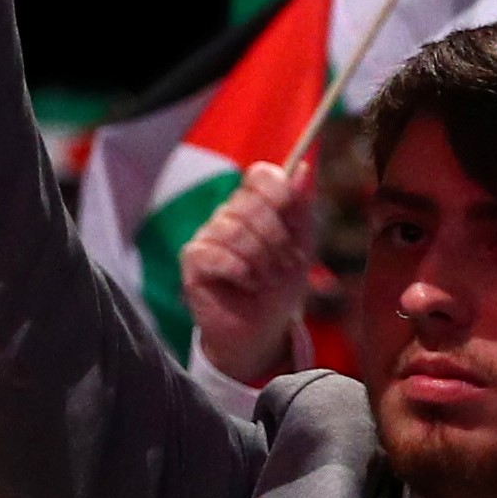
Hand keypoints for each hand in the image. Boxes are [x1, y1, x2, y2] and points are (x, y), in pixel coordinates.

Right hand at [180, 162, 319, 385]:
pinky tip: (245, 285)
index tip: (289, 210)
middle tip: (281, 265)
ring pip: (235, 231)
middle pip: (251, 204)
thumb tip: (303, 167)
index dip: (277, 190)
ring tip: (264, 280)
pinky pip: (216, 253)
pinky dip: (240, 273)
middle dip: (275, 240)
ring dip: (260, 262)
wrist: (262, 330)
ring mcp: (208, 235)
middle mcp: (228, 215)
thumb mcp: (301, 248)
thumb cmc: (279, 288)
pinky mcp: (193, 258)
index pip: (260, 175)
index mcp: (255, 206)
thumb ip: (301, 209)